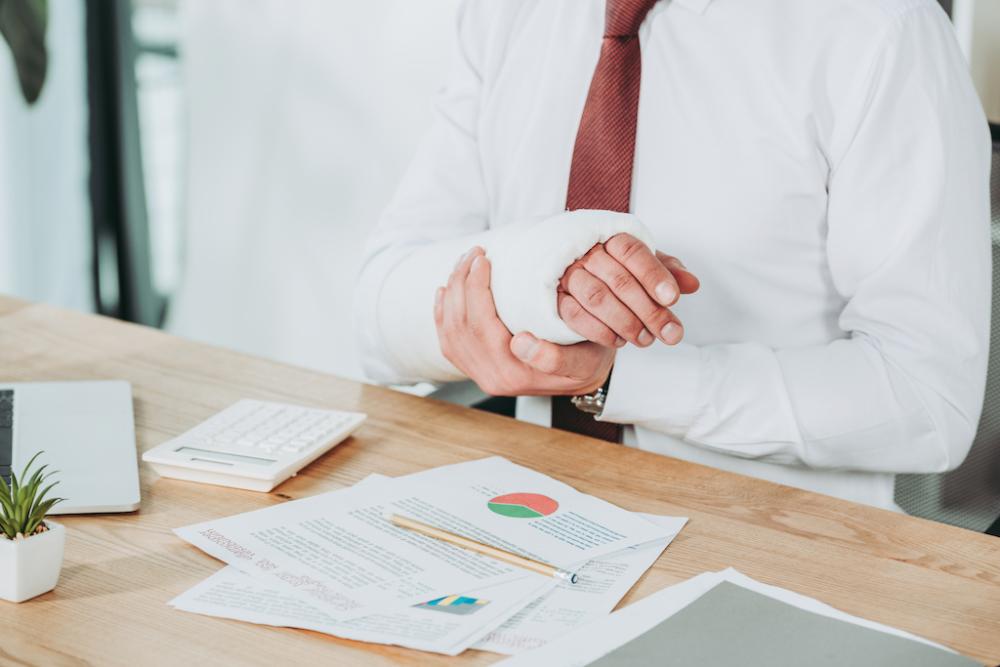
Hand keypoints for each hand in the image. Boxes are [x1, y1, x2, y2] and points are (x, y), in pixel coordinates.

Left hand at [435, 247, 614, 395]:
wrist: (584, 377)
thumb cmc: (588, 359)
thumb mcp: (586, 360)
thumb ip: (557, 358)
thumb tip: (519, 343)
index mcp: (514, 373)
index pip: (482, 327)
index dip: (476, 289)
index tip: (485, 259)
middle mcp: (493, 378)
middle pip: (462, 326)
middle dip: (462, 282)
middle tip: (476, 252)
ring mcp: (481, 375)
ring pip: (452, 332)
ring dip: (453, 292)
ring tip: (464, 262)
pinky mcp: (475, 370)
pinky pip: (449, 342)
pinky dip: (442, 314)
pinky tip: (445, 292)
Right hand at [557, 234, 699, 347]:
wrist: (579, 280)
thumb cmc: (617, 271)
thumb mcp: (644, 268)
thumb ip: (667, 272)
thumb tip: (693, 284)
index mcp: (611, 238)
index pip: (632, 251)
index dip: (654, 275)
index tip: (673, 299)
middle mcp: (586, 253)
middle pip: (619, 279)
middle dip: (649, 310)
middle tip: (670, 333)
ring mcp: (568, 275)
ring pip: (597, 298)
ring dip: (626, 323)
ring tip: (647, 340)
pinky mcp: (555, 298)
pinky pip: (576, 315)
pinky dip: (601, 331)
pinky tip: (619, 341)